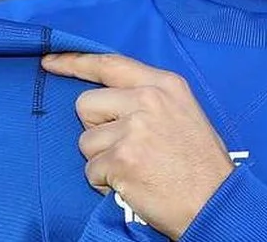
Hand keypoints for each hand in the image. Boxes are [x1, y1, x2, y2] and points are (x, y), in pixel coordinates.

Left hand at [42, 52, 234, 239]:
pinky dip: (105, 183)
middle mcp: (148, 100)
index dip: (74, 63)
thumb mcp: (184, 113)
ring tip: (135, 169)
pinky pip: (91, 171)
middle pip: (86, 104)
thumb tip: (108, 99)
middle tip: (126, 148)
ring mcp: (134, 129)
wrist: (217, 203)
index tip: (50, 62)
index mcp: (164, 84)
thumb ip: (148, 99)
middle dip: (96, 129)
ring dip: (102, 160)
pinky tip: (133, 185)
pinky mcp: (121, 160)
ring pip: (85, 141)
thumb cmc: (202, 165)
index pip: (108, 64)